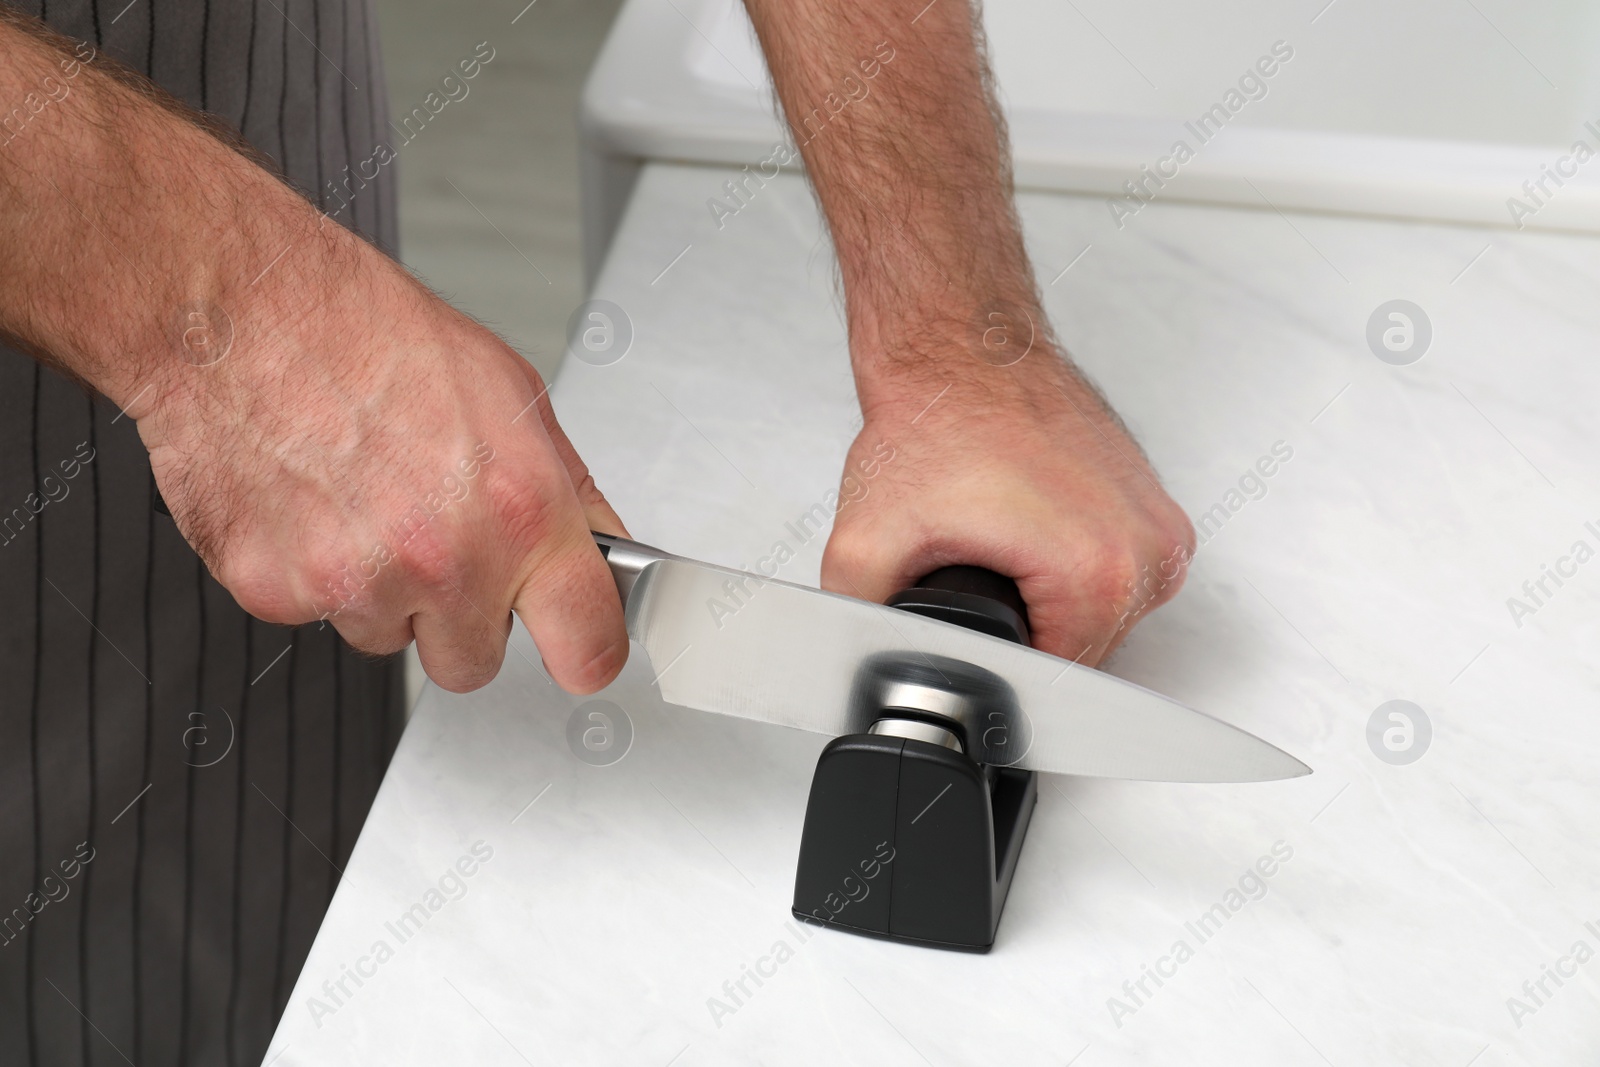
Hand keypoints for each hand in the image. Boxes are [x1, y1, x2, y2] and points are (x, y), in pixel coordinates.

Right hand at [136, 231, 628, 694]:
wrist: (242, 309)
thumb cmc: (371, 332)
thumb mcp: (512, 392)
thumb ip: (566, 490)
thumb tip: (599, 548)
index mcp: (519, 510)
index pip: (588, 646)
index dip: (586, 653)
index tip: (580, 649)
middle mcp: (444, 559)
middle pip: (473, 664)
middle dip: (461, 618)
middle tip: (436, 540)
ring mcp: (357, 583)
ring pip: (388, 637)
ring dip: (382, 591)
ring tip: (363, 498)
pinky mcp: (275, 591)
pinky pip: (314, 614)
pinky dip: (311, 571)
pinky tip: (311, 500)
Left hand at [821, 352, 1194, 666]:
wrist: (963, 349)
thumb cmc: (935, 422)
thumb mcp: (865, 542)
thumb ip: (863, 625)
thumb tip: (863, 671)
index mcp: (1096, 573)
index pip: (1055, 682)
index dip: (998, 666)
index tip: (970, 624)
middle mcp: (1146, 551)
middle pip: (1084, 652)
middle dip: (1025, 632)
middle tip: (976, 577)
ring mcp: (1158, 524)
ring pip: (1103, 616)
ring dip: (1051, 603)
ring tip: (1002, 553)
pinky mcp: (1154, 504)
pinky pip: (1117, 573)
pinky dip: (1074, 568)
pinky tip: (1029, 539)